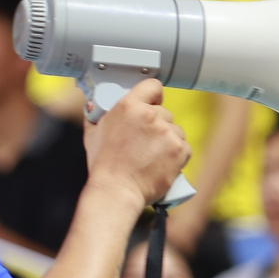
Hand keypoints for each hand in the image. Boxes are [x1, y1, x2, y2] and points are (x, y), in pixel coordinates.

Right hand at [84, 80, 190, 206]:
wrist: (117, 190)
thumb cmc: (103, 164)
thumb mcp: (93, 132)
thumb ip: (98, 114)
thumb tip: (97, 105)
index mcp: (129, 106)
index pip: (153, 86)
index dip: (153, 97)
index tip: (151, 105)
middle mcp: (151, 116)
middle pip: (164, 113)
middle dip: (158, 125)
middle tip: (145, 142)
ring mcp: (167, 133)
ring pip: (176, 130)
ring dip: (168, 141)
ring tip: (152, 155)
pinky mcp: (179, 150)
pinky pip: (184, 147)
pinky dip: (177, 155)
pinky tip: (162, 163)